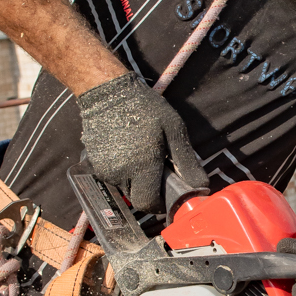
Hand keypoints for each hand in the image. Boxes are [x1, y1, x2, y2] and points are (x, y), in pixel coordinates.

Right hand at [78, 72, 208, 212]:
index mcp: (141, 167)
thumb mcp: (174, 130)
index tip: (168, 194)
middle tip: (157, 169)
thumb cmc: (145, 108)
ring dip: (136, 180)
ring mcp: (104, 169)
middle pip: (137, 198)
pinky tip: (128, 150)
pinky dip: (123, 171)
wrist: (107, 92)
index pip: (149, 204)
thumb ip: (187, 162)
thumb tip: (201, 187)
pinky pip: (113, 177)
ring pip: (125, 188)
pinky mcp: (94, 163)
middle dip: (149, 190)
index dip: (160, 204)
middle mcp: (120, 173)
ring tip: (142, 155)